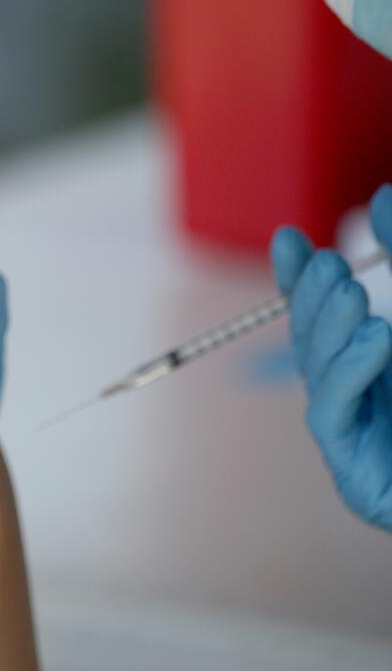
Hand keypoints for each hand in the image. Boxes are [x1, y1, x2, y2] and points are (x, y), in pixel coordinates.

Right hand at [270, 184, 391, 529]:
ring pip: (317, 370)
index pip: (322, 319)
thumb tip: (383, 199)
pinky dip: (350, 369)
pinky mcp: (351, 470)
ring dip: (326, 325)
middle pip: (311, 341)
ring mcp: (352, 436)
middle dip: (309, 299)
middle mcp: (358, 399)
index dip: (297, 280)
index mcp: (373, 370)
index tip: (288, 239)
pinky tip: (375, 337)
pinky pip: (331, 410)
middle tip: (324, 262)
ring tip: (348, 289)